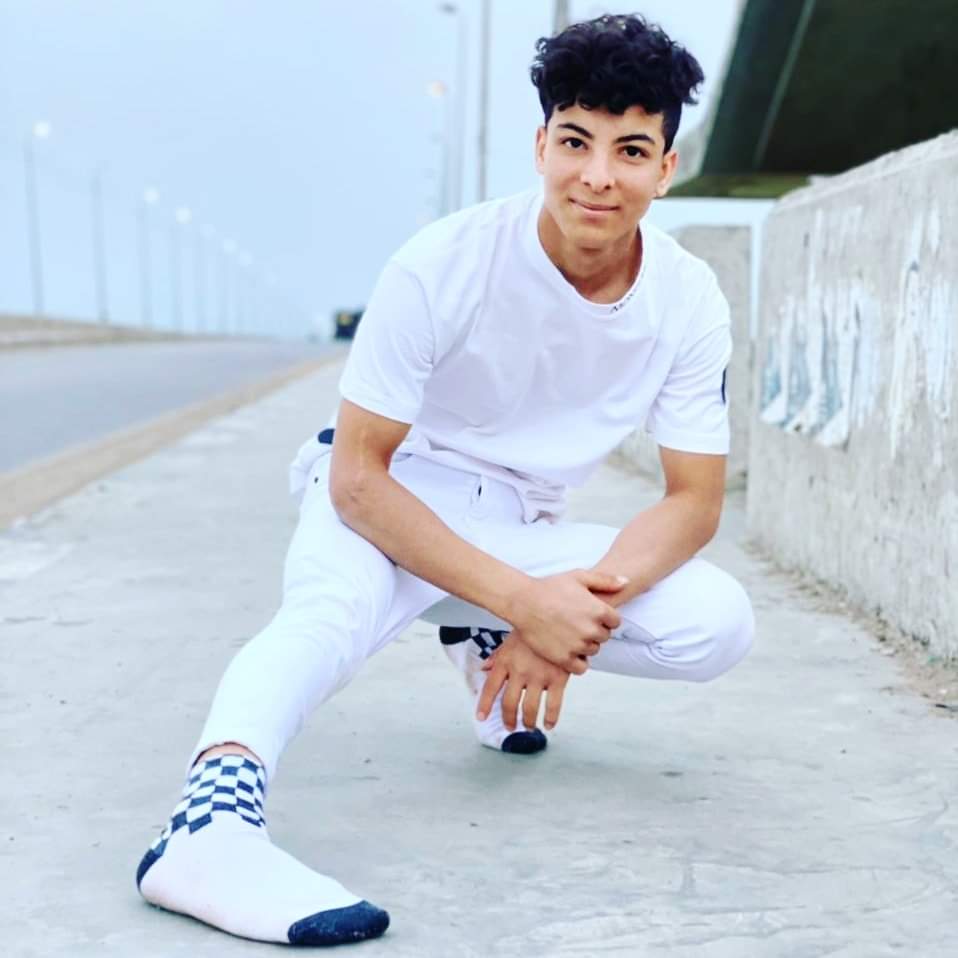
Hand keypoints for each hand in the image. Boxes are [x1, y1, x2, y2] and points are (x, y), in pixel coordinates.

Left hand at [477, 632, 573, 730]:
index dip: (484, 705)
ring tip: (529, 726)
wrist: (556, 616)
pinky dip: (550, 719)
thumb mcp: (510, 639)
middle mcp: (519, 671)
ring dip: (528, 722)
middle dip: (509, 719)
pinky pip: (552, 705)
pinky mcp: (558, 679)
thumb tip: (483, 668)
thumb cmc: (532, 629)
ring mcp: (538, 676)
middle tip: (510, 727)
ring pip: (529, 709)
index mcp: (505, 661)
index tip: (481, 717)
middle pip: (509, 704)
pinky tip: (548, 724)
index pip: (490, 688)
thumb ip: (497, 656)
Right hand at [506, 569, 627, 671]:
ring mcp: (578, 645)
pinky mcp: (564, 658)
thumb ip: (605, 580)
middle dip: (594, 630)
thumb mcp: (579, 576)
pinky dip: (577, 661)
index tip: (590, 613)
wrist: (523, 602)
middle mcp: (591, 629)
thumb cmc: (550, 587)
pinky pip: (581, 667)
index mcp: (599, 610)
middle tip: (576, 622)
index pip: (615, 622)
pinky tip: (567, 649)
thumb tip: (626, 582)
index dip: (604, 618)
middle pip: (604, 637)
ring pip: (593, 650)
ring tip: (569, 633)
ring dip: (585, 645)